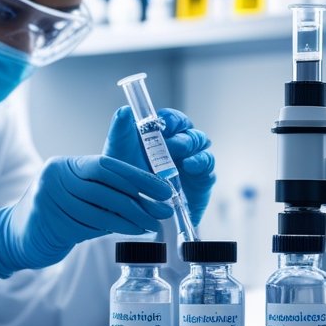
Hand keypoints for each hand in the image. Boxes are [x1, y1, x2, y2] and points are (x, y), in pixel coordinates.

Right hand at [0, 156, 173, 292]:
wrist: (17, 238)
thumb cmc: (59, 215)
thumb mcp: (81, 195)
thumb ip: (109, 189)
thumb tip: (152, 192)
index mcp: (66, 164)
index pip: (107, 164)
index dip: (139, 177)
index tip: (163, 189)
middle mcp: (55, 176)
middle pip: (107, 184)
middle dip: (140, 197)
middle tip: (165, 209)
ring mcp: (49, 198)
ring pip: (102, 208)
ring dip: (133, 217)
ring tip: (153, 224)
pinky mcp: (49, 221)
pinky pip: (91, 225)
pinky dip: (116, 228)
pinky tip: (134, 231)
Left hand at [103, 106, 215, 226]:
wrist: (133, 215)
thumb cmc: (124, 181)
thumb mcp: (117, 155)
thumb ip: (120, 131)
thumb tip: (124, 110)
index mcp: (161, 138)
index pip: (172, 120)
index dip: (171, 119)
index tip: (163, 123)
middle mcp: (178, 148)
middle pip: (189, 130)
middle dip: (182, 133)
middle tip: (169, 143)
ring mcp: (191, 163)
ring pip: (201, 143)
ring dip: (192, 144)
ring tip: (178, 153)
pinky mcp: (202, 180)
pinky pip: (208, 164)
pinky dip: (200, 161)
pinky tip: (189, 165)